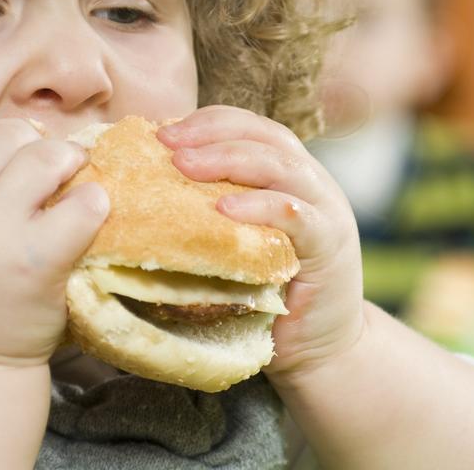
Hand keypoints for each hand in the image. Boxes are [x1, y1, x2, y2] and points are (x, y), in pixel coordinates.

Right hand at [0, 112, 108, 368]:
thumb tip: (6, 142)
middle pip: (2, 134)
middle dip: (29, 145)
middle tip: (45, 170)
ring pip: (44, 156)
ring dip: (66, 161)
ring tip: (72, 179)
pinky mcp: (39, 258)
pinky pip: (83, 204)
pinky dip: (94, 203)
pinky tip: (90, 213)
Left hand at [157, 106, 365, 378]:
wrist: (320, 351)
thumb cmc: (266, 297)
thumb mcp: (237, 244)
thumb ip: (210, 214)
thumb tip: (143, 193)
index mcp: (289, 175)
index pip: (251, 128)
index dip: (208, 122)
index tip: (160, 131)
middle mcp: (312, 183)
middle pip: (265, 137)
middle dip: (212, 134)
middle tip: (166, 144)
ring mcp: (327, 212)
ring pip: (281, 166)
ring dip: (229, 160)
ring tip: (185, 166)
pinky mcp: (331, 246)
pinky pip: (297, 215)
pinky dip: (260, 206)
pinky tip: (225, 209)